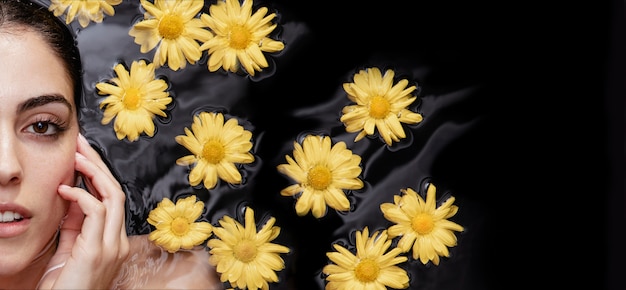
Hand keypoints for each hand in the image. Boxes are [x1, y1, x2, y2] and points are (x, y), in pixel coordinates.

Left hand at [38, 134, 128, 288]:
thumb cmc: (65, 288)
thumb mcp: (70, 251)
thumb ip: (75, 226)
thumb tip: (73, 197)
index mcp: (114, 241)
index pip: (112, 199)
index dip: (98, 174)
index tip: (83, 155)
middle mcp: (118, 242)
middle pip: (116, 191)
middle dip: (98, 165)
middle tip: (81, 145)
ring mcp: (112, 246)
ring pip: (112, 196)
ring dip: (92, 173)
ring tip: (75, 158)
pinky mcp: (99, 251)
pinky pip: (96, 212)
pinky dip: (81, 196)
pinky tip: (65, 189)